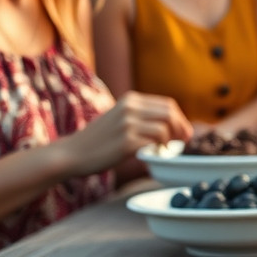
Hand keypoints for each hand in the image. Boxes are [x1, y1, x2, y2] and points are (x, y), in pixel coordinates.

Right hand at [59, 92, 191, 174]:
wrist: (72, 153)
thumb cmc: (100, 139)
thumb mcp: (120, 117)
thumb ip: (143, 116)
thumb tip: (176, 125)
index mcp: (131, 100)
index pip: (168, 104)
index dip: (180, 119)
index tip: (184, 132)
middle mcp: (130, 108)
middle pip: (170, 114)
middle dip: (181, 129)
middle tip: (183, 142)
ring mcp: (127, 124)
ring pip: (164, 129)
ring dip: (168, 142)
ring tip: (162, 150)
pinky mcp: (125, 142)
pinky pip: (153, 145)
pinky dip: (157, 152)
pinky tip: (150, 156)